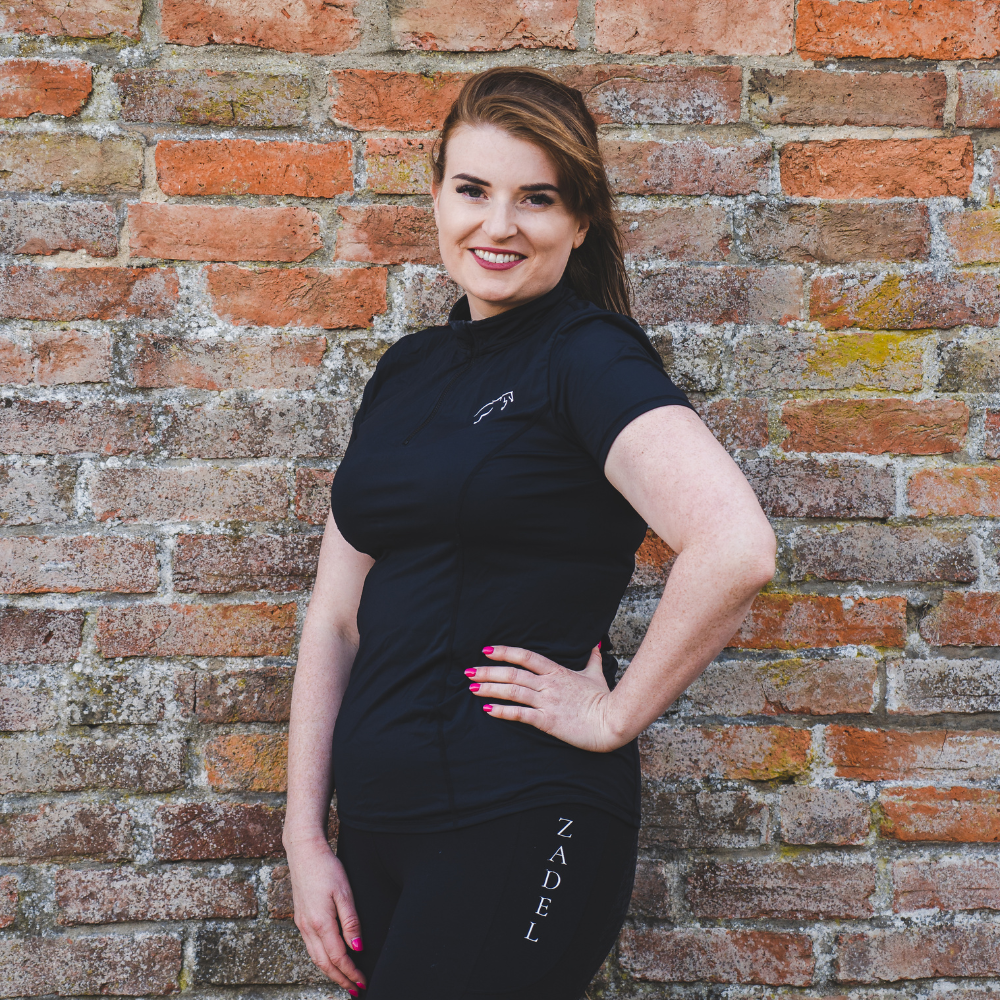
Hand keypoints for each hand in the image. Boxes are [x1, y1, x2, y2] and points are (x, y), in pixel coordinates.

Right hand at [285, 837, 366, 994]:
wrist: (304, 852)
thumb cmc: (327, 868)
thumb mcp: (344, 892)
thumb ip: (351, 921)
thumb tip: (357, 947)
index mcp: (320, 923)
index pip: (339, 958)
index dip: (351, 972)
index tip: (362, 982)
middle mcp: (308, 928)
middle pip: (325, 964)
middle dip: (341, 979)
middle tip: (355, 989)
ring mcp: (302, 924)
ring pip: (316, 958)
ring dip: (330, 972)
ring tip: (344, 980)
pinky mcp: (300, 918)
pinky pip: (310, 948)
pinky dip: (321, 960)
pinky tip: (329, 960)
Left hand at [467, 643, 625, 752]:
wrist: (613, 721)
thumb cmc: (604, 699)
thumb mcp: (596, 675)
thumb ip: (592, 659)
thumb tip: (595, 646)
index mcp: (557, 672)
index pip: (526, 656)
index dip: (505, 652)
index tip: (487, 651)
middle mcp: (549, 684)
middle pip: (513, 673)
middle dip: (489, 671)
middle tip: (469, 671)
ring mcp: (547, 701)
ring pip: (513, 691)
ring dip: (491, 688)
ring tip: (473, 687)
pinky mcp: (548, 721)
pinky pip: (521, 714)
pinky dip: (503, 711)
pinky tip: (488, 709)